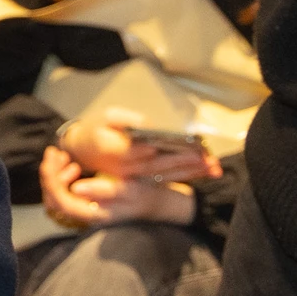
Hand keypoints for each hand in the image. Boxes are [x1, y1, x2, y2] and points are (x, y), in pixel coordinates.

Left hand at [40, 144, 196, 229]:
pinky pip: (64, 192)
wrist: (156, 202)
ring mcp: (84, 208)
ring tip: (64, 156)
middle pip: (54, 199)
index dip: (52, 179)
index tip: (56, 156)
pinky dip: (62, 176)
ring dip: (55, 174)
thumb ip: (104, 190)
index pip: (61, 201)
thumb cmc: (145, 194)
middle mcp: (85, 215)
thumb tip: (76, 188)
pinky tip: (73, 165)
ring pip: (56, 195)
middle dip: (50, 174)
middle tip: (55, 152)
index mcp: (94, 214)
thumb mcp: (130, 190)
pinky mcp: (86, 201)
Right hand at [55, 107, 219, 184]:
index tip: (182, 148)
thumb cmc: (97, 128)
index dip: (161, 151)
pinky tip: (204, 173)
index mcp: (114, 151)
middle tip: (207, 159)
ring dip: (190, 173)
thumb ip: (125, 120)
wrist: (83, 150)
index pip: (139, 152)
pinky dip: (186, 176)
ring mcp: (134, 176)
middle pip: (157, 166)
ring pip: (164, 175)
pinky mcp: (142, 179)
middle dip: (184, 163)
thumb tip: (147, 125)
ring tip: (213, 169)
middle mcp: (126, 168)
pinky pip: (165, 179)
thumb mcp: (106, 116)